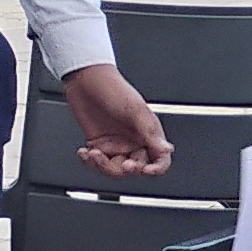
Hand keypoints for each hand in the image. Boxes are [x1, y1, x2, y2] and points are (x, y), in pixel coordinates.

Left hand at [60, 63, 170, 178]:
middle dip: (127, 168)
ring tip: (95, 154)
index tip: (146, 170)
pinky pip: (97, 163)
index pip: (160, 159)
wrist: (86, 80)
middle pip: (136, 168)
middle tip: (122, 163)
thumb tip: (166, 150)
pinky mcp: (98, 144)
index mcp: (148, 133)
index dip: (156, 169)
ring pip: (115, 169)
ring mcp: (115, 144)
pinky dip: (90, 162)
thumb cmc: (113, 88)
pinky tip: (85, 152)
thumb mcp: (135, 110)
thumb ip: (150, 132)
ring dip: (103, 166)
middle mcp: (133, 141)